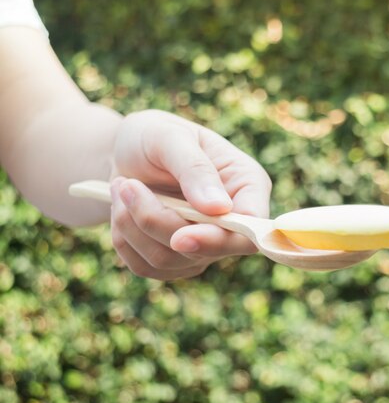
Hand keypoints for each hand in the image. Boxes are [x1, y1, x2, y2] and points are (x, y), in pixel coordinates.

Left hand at [109, 110, 271, 279]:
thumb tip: (219, 208)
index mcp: (247, 185)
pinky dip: (125, 238)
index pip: (251, 227)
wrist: (125, 152)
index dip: (221, 239)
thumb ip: (196, 169)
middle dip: (159, 222)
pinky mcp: (175, 259)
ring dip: (134, 225)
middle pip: (207, 249)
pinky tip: (123, 207)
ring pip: (170, 260)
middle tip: (128, 186)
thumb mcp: (171, 137)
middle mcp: (232, 221)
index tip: (181, 237)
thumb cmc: (155, 136)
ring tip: (123, 186)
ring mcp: (205, 244)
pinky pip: (146, 266)